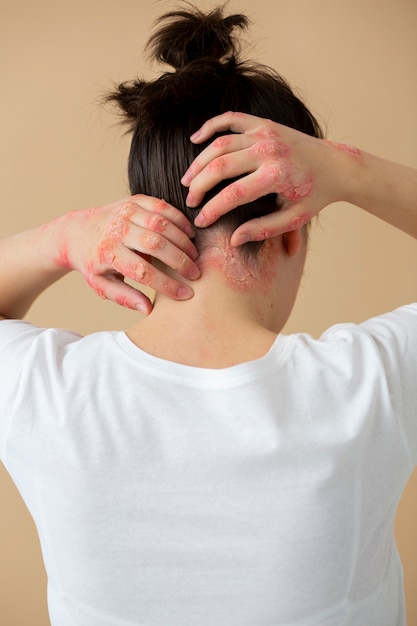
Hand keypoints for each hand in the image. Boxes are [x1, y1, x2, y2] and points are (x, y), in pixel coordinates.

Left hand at [59, 195, 199, 313]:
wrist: (77, 232)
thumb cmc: (93, 262)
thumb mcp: (102, 284)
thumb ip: (125, 297)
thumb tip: (148, 310)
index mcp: (108, 254)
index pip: (143, 272)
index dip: (167, 285)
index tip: (185, 294)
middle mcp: (117, 230)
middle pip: (155, 245)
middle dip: (180, 261)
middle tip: (195, 274)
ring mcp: (126, 212)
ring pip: (161, 224)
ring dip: (182, 240)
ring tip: (194, 255)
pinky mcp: (134, 201)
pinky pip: (162, 207)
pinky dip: (179, 219)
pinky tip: (189, 234)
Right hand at [181, 112, 350, 244]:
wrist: (336, 166)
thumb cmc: (314, 196)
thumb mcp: (294, 219)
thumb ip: (264, 229)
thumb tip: (234, 239)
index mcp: (276, 176)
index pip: (232, 194)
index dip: (212, 210)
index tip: (200, 222)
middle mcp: (268, 150)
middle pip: (220, 166)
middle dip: (199, 186)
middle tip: (189, 202)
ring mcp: (265, 133)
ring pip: (219, 143)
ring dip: (199, 162)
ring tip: (187, 181)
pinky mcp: (264, 124)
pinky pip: (230, 119)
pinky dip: (211, 126)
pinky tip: (195, 139)